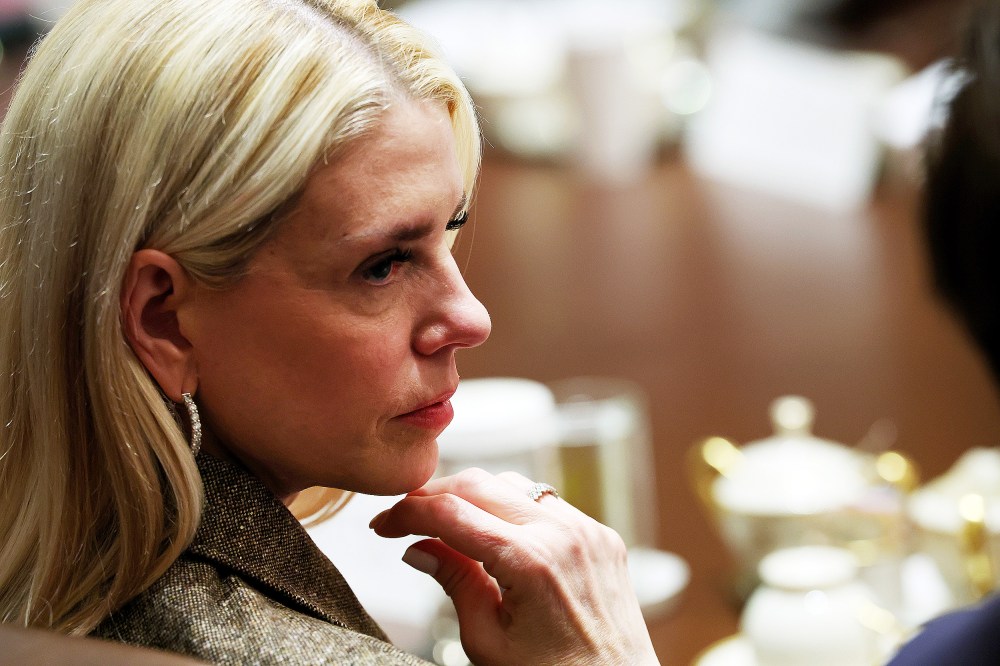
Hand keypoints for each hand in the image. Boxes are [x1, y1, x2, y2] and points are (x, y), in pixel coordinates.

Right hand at [369, 468, 658, 664]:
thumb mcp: (487, 641)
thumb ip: (454, 582)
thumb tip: (417, 548)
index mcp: (531, 562)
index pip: (451, 513)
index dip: (407, 513)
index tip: (383, 524)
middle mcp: (563, 534)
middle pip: (479, 483)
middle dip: (435, 494)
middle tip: (405, 519)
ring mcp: (588, 530)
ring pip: (513, 484)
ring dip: (474, 496)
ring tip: (445, 525)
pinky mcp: (602, 535)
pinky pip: (547, 503)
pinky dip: (513, 509)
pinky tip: (494, 534)